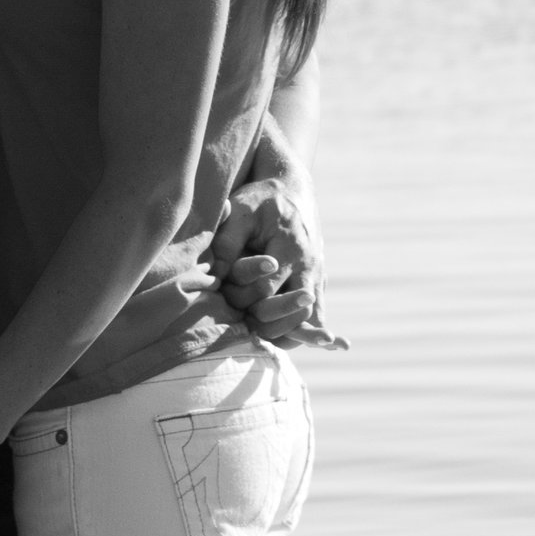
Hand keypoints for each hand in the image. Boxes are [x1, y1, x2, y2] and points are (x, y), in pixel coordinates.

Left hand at [208, 176, 343, 349]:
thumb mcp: (240, 210)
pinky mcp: (319, 282)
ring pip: (308, 318)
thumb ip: (226, 242)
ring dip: (287, 333)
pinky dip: (307, 332)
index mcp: (290, 246)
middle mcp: (309, 264)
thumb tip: (215, 275)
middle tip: (243, 320)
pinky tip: (292, 344)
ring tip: (261, 338)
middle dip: (264, 319)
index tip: (226, 295)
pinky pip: (318, 315)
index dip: (243, 296)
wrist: (293, 191)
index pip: (267, 288)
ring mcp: (318, 275)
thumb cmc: (260, 200)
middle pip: (293, 310)